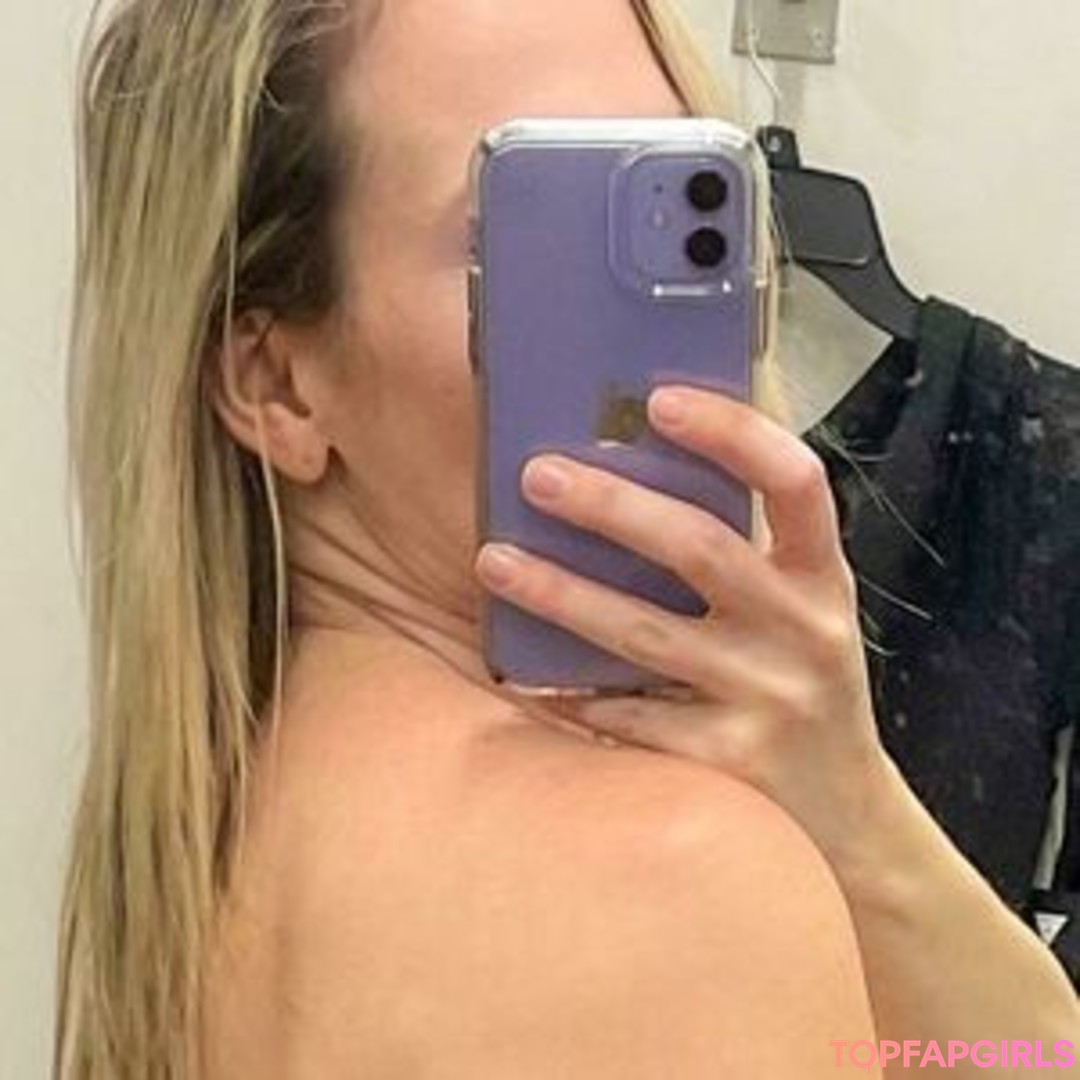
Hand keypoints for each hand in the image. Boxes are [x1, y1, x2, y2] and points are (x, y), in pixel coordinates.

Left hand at [474, 385, 893, 863]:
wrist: (847, 815)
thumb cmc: (806, 682)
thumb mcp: (805, 605)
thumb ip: (755, 542)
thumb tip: (670, 452)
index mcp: (822, 576)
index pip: (796, 481)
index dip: (733, 433)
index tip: (658, 399)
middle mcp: (803, 630)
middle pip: (702, 550)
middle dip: (613, 508)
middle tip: (536, 476)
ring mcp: (769, 699)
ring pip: (647, 636)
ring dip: (563, 594)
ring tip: (493, 561)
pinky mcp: (730, 761)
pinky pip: (634, 719)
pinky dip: (575, 693)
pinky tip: (519, 672)